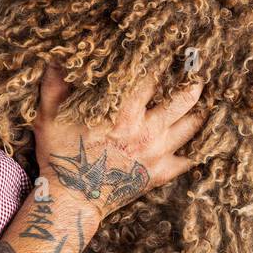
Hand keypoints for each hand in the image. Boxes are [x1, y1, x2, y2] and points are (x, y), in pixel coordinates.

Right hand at [32, 65, 203, 217]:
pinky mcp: (159, 174)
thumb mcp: (49, 117)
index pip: (152, 78)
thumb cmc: (60, 156)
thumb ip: (53, 86)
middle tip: (197, 75)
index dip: (161, 63)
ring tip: (203, 103)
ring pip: (191, 127)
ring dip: (199, 113)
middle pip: (182, 100)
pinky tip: (201, 143)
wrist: (73, 199)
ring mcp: (156, 153)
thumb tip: (54, 60)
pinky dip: (196, 150)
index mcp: (124, 111)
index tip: (167, 53)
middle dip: (192, 85)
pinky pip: (188, 160)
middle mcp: (146, 129)